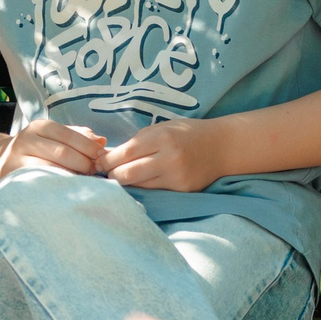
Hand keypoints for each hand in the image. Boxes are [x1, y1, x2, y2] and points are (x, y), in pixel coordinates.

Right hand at [0, 119, 105, 182]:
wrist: (2, 161)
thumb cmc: (39, 148)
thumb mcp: (56, 136)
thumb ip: (79, 136)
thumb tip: (102, 141)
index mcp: (40, 126)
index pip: (69, 135)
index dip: (88, 147)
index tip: (101, 157)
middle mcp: (27, 140)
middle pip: (62, 152)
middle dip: (83, 163)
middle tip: (95, 172)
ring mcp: (18, 160)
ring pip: (52, 168)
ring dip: (73, 176)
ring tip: (84, 180)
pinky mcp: (15, 178)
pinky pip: (41, 181)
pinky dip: (58, 185)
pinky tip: (69, 188)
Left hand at [103, 119, 227, 191]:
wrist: (221, 146)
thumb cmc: (186, 134)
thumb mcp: (162, 128)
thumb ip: (137, 141)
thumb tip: (107, 156)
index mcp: (162, 138)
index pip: (124, 153)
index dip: (106, 161)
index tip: (99, 162)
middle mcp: (169, 158)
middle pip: (126, 174)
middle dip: (112, 175)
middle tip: (106, 173)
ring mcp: (176, 176)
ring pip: (138, 185)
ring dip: (125, 182)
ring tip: (119, 177)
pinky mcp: (182, 189)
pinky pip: (153, 191)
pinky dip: (142, 187)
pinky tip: (139, 182)